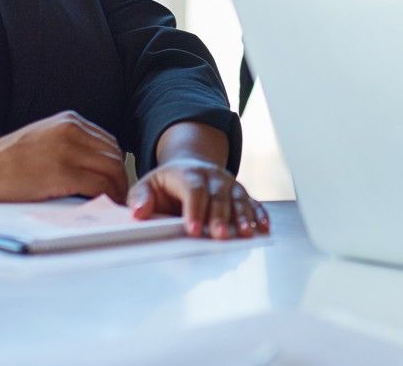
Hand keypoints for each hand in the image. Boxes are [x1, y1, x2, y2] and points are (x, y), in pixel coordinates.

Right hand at [0, 111, 128, 203]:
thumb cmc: (5, 162)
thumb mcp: (42, 139)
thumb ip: (69, 145)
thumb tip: (92, 167)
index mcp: (69, 121)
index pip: (108, 142)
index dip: (114, 166)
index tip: (114, 184)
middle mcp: (72, 130)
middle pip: (114, 155)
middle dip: (119, 179)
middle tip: (118, 199)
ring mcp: (67, 150)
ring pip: (112, 170)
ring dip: (117, 190)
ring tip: (112, 206)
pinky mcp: (62, 172)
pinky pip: (99, 185)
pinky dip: (107, 198)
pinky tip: (103, 208)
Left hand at [127, 159, 270, 239]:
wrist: (190, 167)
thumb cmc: (167, 184)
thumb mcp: (148, 185)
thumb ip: (140, 198)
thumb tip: (138, 212)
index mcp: (188, 173)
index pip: (193, 189)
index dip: (194, 209)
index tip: (192, 229)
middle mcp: (212, 176)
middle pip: (218, 195)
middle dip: (220, 216)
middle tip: (220, 236)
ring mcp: (229, 184)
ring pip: (239, 198)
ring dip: (243, 216)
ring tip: (245, 233)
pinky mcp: (240, 194)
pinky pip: (253, 202)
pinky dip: (259, 214)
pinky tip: (263, 227)